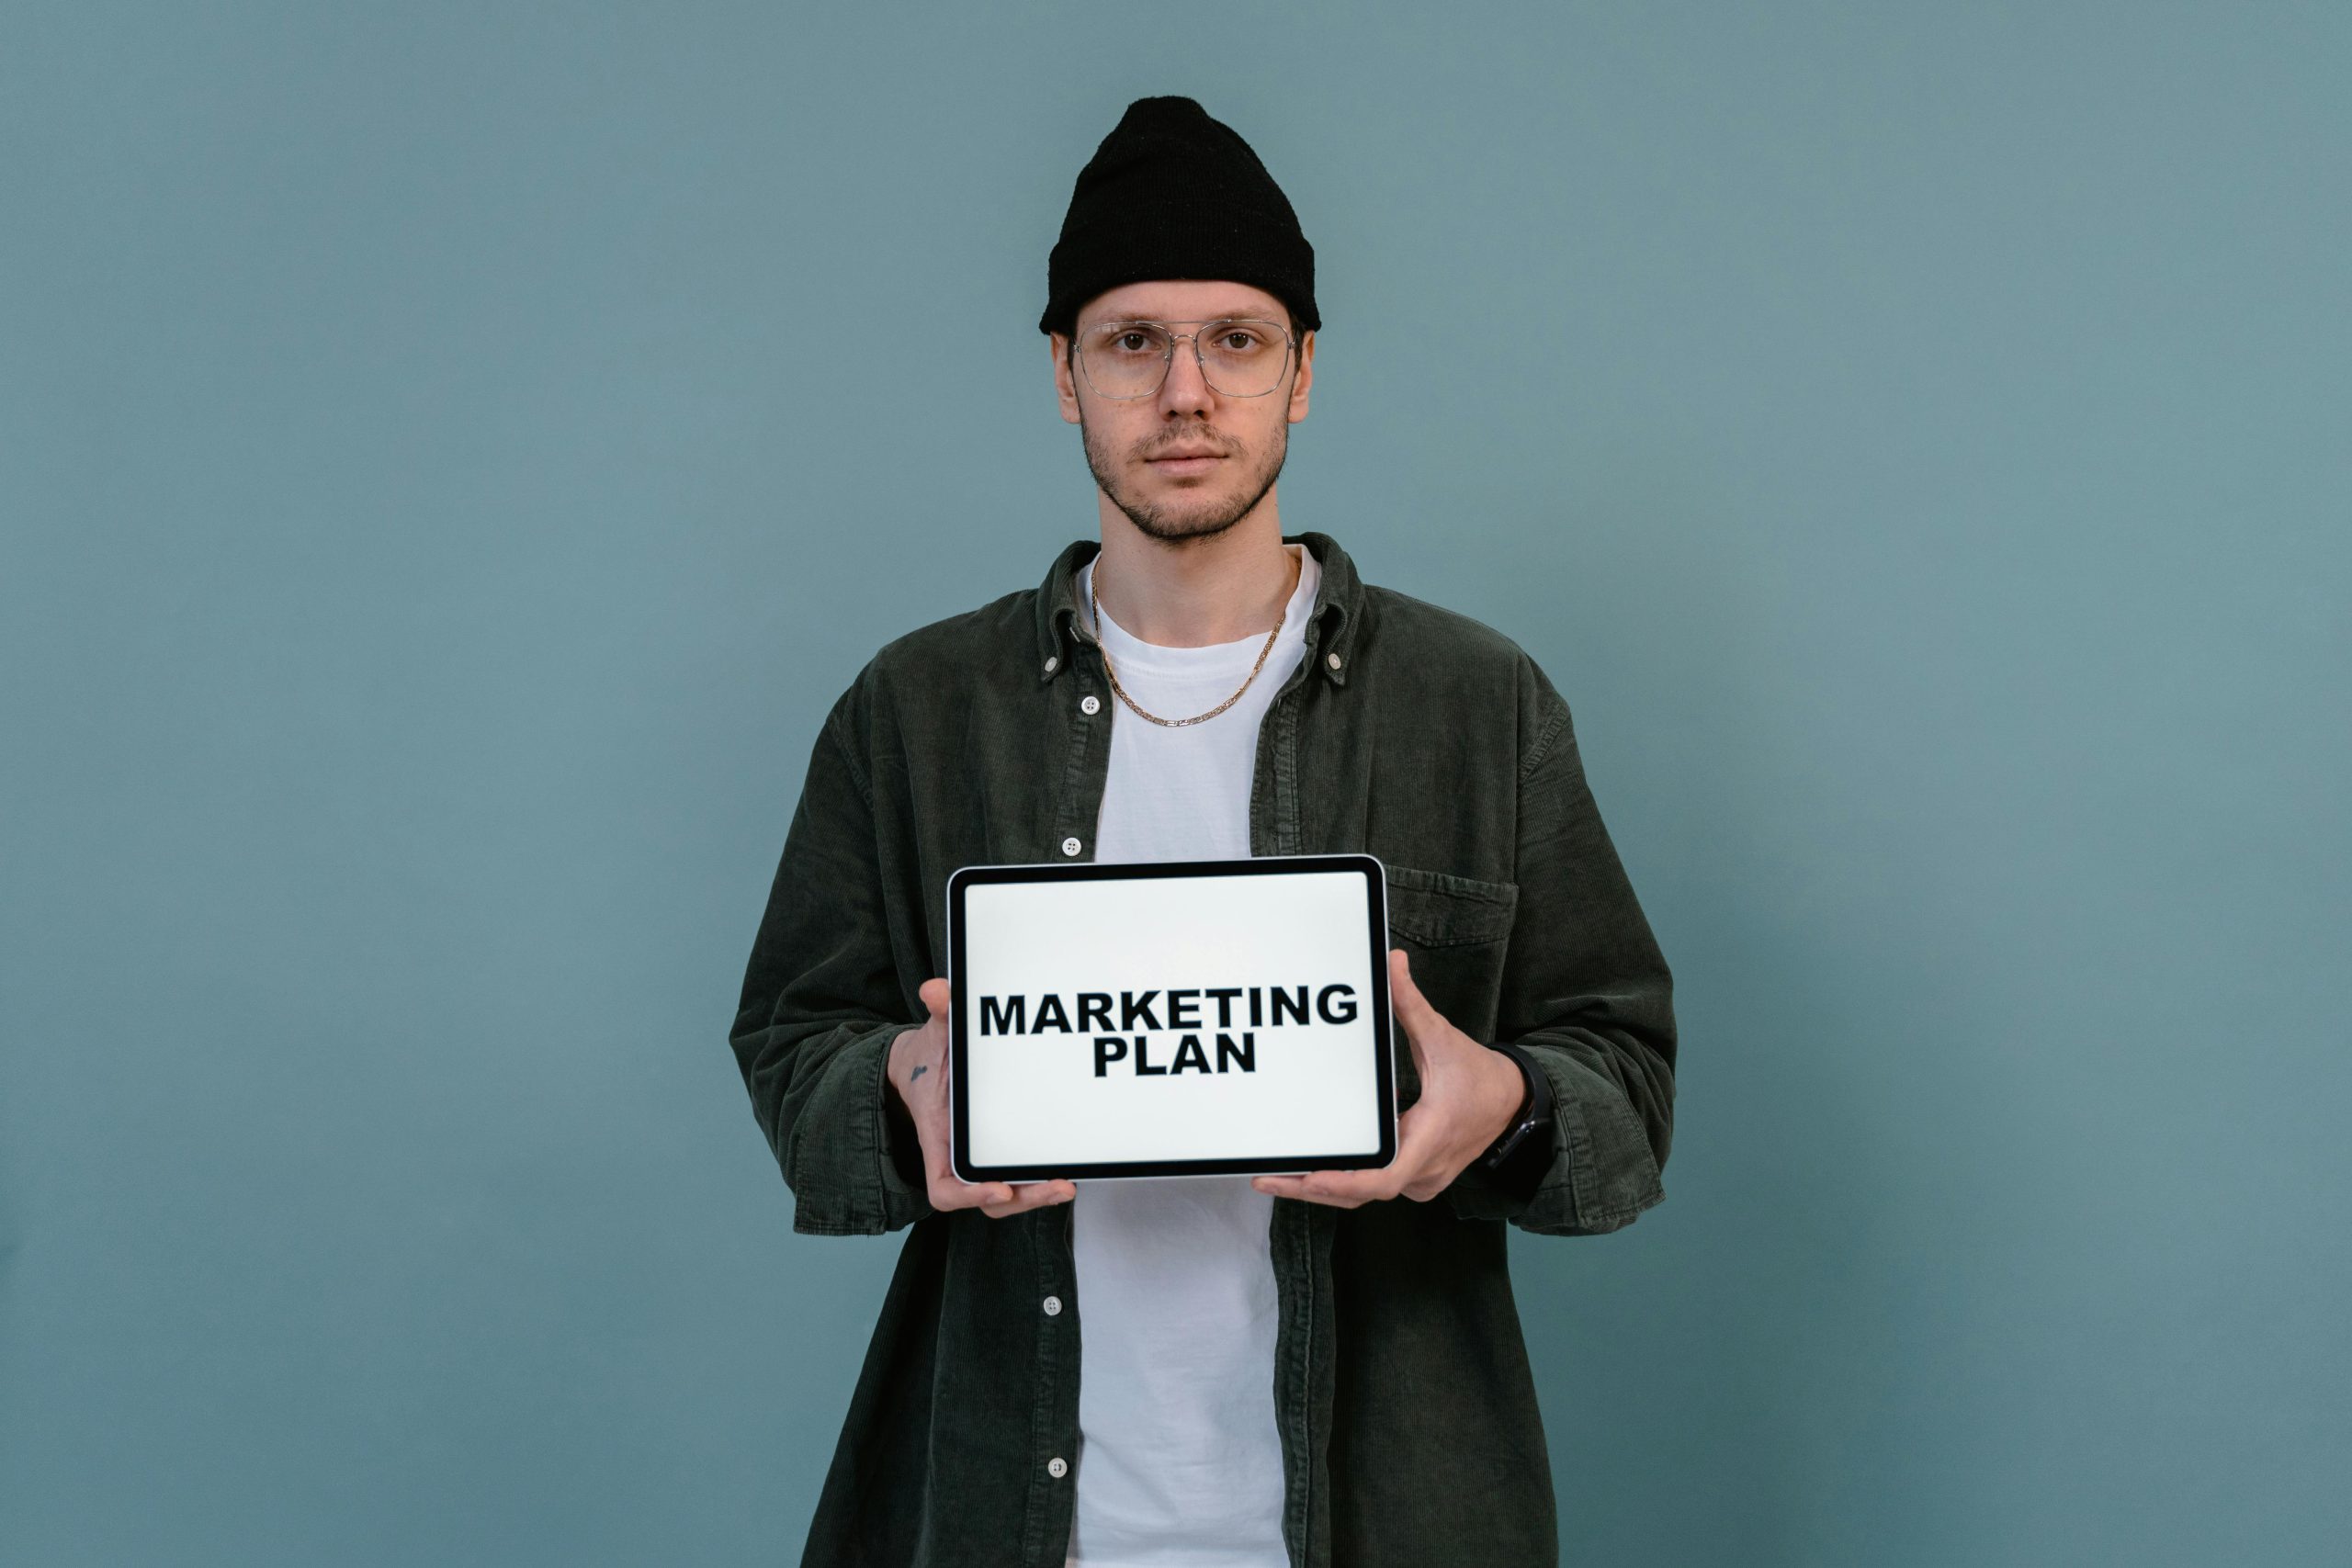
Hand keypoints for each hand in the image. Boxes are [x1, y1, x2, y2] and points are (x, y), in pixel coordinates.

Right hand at [889, 977, 1076, 1218]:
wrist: (922, 1066)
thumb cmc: (927, 1057)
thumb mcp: (932, 1033)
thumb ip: (939, 1013)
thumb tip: (937, 991)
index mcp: (937, 1137)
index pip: (944, 1188)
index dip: (970, 1195)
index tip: (999, 1187)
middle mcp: (958, 1155)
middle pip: (988, 1199)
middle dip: (1024, 1199)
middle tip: (1058, 1186)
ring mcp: (979, 1156)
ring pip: (1007, 1196)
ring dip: (1036, 1196)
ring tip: (1067, 1185)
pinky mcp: (998, 1149)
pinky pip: (1017, 1176)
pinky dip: (1038, 1178)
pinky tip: (1068, 1166)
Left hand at [1250, 948, 1527, 1207]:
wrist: (1515, 1103)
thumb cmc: (1480, 1077)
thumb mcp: (1443, 1038)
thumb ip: (1412, 1004)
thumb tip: (1392, 963)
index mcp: (1430, 1139)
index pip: (1383, 1177)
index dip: (1343, 1181)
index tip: (1309, 1177)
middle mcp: (1424, 1170)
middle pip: (1360, 1193)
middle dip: (1310, 1187)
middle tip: (1266, 1177)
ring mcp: (1420, 1180)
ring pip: (1363, 1195)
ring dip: (1322, 1187)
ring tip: (1277, 1177)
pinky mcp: (1415, 1178)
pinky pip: (1373, 1186)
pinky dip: (1341, 1180)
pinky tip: (1309, 1170)